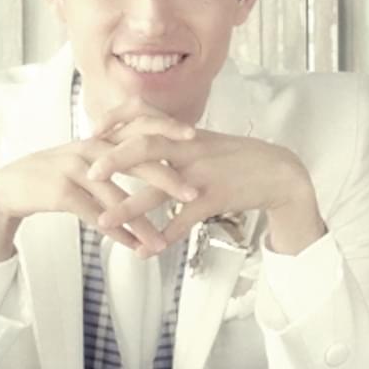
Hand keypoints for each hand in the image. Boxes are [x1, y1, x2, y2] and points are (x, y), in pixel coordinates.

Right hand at [0, 105, 198, 262]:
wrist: (11, 186)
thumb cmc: (57, 174)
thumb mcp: (89, 161)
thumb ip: (118, 158)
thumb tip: (156, 165)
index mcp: (101, 138)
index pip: (139, 128)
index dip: (166, 129)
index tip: (195, 137)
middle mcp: (91, 148)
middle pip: (135, 160)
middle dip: (167, 178)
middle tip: (194, 194)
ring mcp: (75, 168)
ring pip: (116, 195)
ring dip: (141, 221)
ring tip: (161, 241)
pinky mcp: (60, 191)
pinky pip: (94, 214)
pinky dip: (114, 231)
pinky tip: (131, 245)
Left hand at [90, 129, 326, 255]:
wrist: (278, 171)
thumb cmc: (236, 158)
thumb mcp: (203, 142)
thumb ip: (171, 141)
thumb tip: (138, 142)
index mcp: (183, 133)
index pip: (143, 117)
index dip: (115, 121)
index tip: (91, 133)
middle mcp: (191, 148)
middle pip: (147, 145)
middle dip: (115, 159)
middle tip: (89, 174)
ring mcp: (203, 173)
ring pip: (161, 188)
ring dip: (130, 206)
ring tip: (104, 223)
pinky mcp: (217, 197)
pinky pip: (185, 218)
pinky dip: (164, 236)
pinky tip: (146, 250)